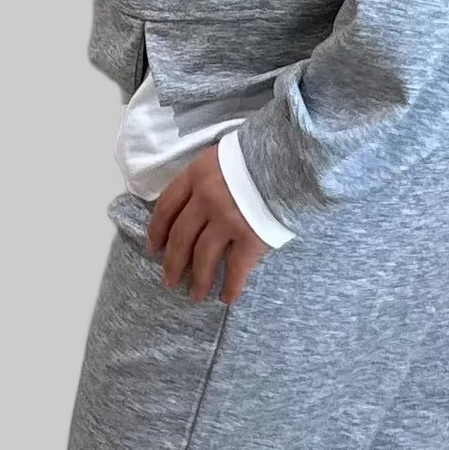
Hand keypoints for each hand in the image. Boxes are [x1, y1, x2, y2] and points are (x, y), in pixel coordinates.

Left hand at [147, 143, 269, 304]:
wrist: (294, 156)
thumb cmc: (262, 152)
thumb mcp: (225, 153)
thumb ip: (209, 175)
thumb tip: (201, 199)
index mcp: (197, 175)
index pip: (167, 206)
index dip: (158, 229)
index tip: (154, 246)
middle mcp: (206, 199)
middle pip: (181, 236)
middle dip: (173, 262)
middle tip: (169, 279)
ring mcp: (227, 220)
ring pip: (204, 256)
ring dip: (198, 279)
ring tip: (195, 294)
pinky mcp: (251, 237)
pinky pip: (236, 268)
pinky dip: (230, 286)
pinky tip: (226, 298)